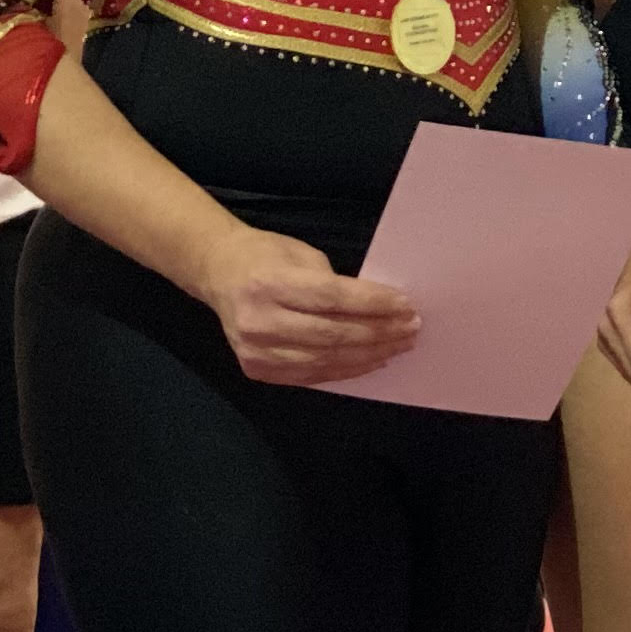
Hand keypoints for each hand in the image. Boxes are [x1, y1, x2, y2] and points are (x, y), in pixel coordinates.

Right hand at [197, 226, 418, 388]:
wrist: (219, 274)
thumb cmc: (267, 256)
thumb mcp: (302, 256)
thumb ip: (335, 284)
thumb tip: (382, 309)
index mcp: (270, 283)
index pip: (332, 298)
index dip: (373, 305)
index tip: (406, 306)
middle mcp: (259, 320)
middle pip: (332, 334)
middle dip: (379, 333)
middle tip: (411, 329)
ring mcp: (256, 350)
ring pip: (325, 360)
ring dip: (369, 355)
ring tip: (398, 346)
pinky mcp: (257, 370)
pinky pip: (311, 375)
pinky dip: (346, 369)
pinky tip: (371, 360)